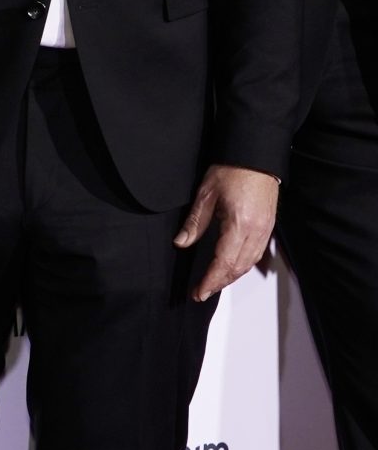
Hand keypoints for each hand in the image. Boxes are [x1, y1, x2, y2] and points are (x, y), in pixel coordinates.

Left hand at [175, 164, 279, 301]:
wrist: (255, 157)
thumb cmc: (232, 170)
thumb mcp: (206, 193)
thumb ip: (195, 221)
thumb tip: (181, 242)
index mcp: (240, 224)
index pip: (224, 261)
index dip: (211, 280)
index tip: (199, 292)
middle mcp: (257, 231)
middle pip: (239, 267)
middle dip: (220, 283)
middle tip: (202, 292)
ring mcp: (265, 231)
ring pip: (249, 263)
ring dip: (232, 277)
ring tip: (213, 284)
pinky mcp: (268, 227)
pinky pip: (256, 254)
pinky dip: (243, 265)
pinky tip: (231, 268)